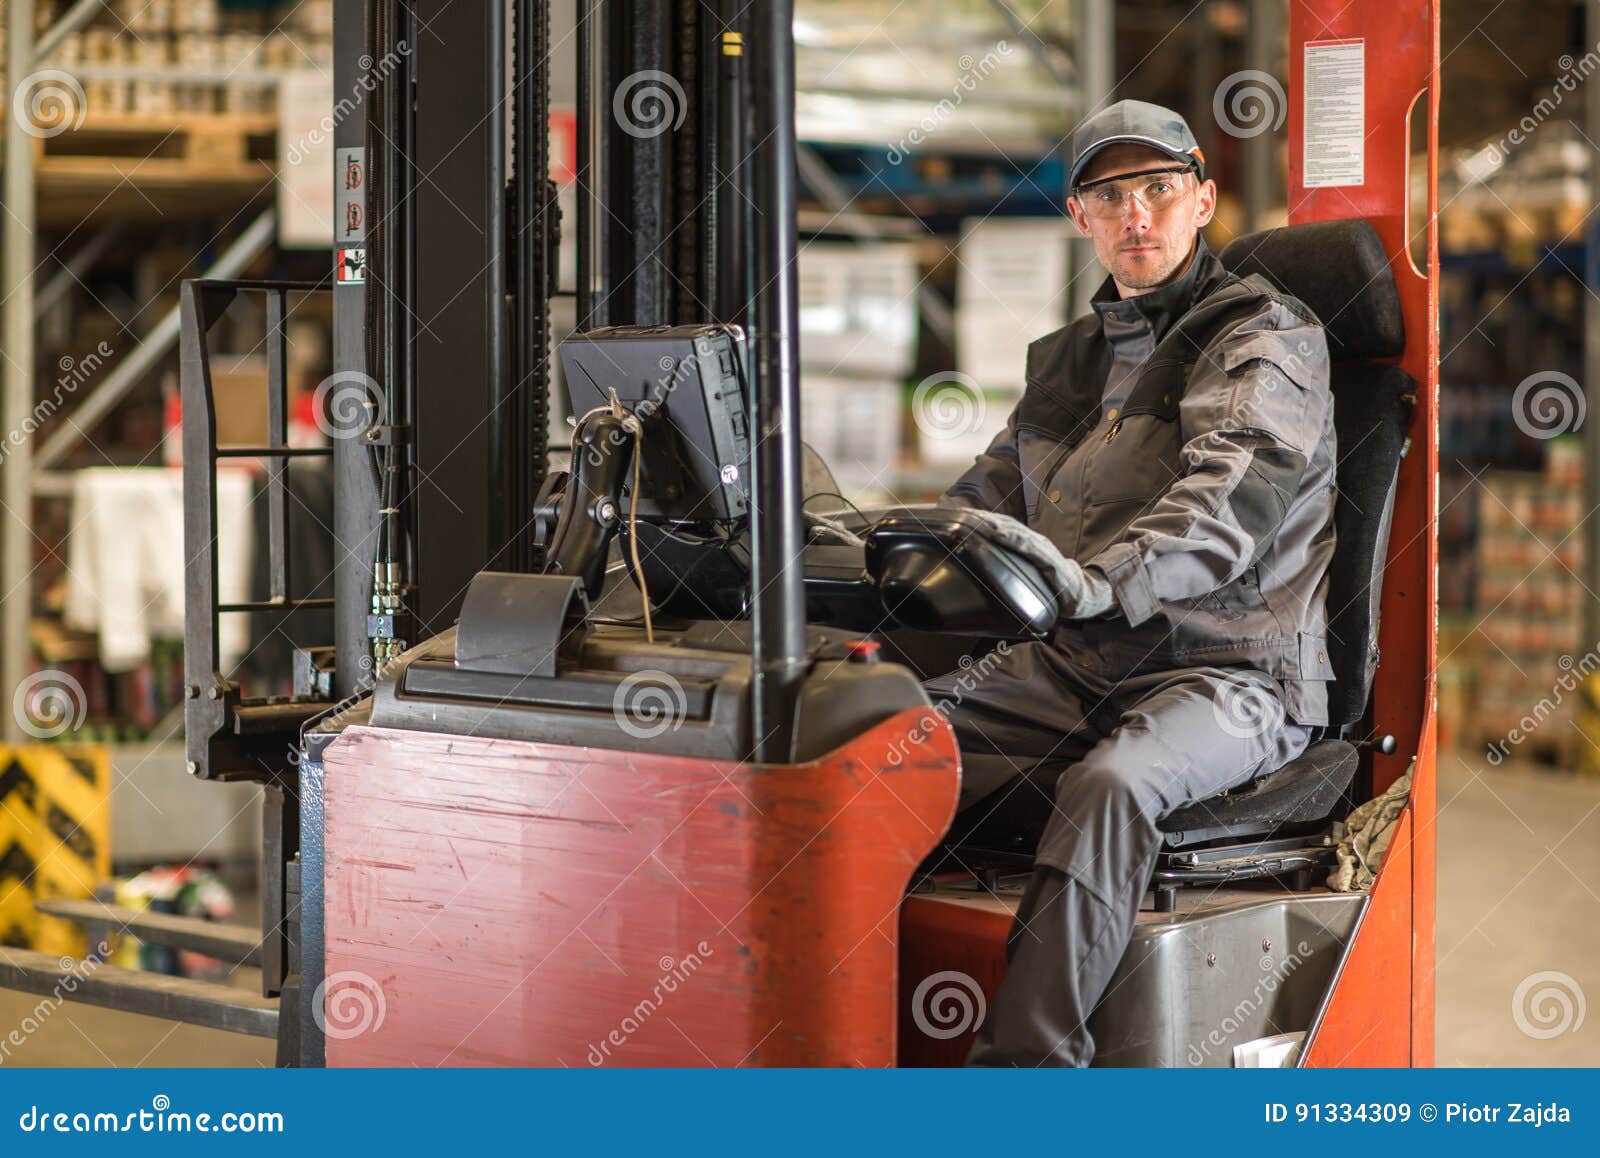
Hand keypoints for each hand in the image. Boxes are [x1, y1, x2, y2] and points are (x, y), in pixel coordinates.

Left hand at [953, 509, 1114, 620]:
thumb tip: (982, 559)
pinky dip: (1013, 539)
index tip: (960, 515)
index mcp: (1026, 543)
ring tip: (976, 520)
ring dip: (994, 524)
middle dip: (983, 519)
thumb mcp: (1026, 570)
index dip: (981, 519)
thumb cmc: (1051, 582)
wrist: (1082, 594)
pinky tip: (999, 535)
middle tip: (962, 515)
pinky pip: (1030, 548)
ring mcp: (1043, 550)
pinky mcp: (1051, 562)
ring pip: (1015, 532)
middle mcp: (1034, 542)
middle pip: (1005, 525)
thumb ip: (1010, 562)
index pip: (1001, 526)